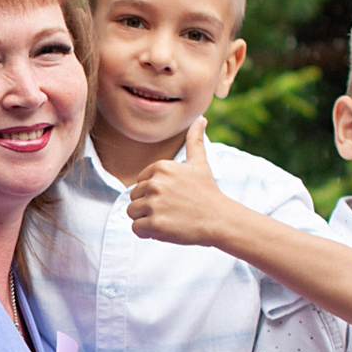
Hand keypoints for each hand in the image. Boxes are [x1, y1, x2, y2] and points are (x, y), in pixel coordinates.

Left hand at [125, 119, 239, 246]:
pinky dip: (147, 233)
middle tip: (172, 208)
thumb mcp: (200, 163)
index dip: (153, 193)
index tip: (172, 195)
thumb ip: (195, 140)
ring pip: (132, 213)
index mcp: (161, 167)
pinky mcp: (154, 224)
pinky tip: (166, 228)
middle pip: (133, 198)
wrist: (220, 219)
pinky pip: (136, 229)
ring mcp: (154, 204)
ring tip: (169, 217)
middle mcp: (155, 183)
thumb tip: (201, 118)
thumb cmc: (207, 192)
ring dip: (146, 219)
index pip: (139, 183)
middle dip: (148, 206)